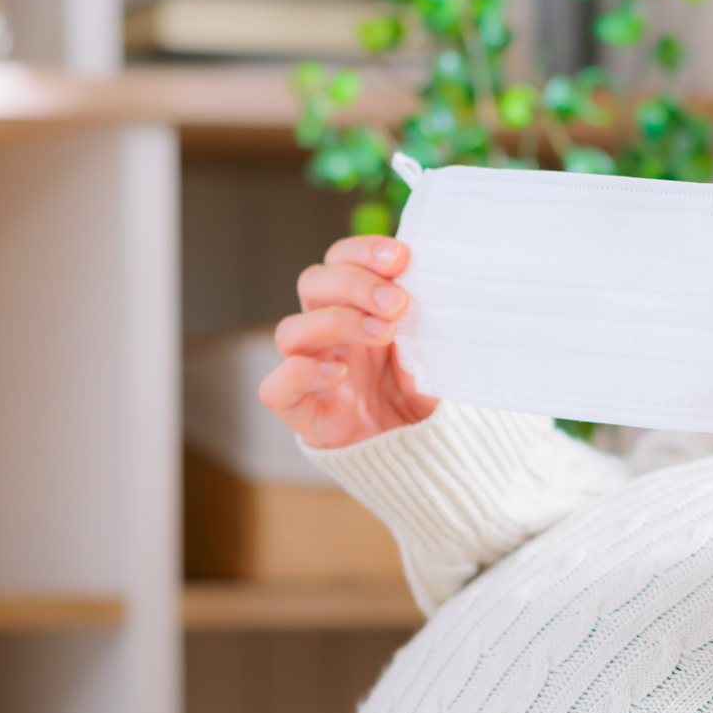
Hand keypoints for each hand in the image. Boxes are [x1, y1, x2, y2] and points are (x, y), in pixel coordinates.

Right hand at [258, 235, 438, 448]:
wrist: (424, 461)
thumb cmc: (425, 401)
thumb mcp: (435, 355)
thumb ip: (426, 326)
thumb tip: (428, 289)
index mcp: (358, 311)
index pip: (341, 262)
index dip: (362, 251)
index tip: (400, 256)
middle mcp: (329, 337)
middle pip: (311, 284)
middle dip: (354, 283)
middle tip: (397, 302)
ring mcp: (312, 375)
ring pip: (289, 330)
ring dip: (336, 322)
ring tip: (384, 333)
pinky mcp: (305, 417)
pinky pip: (276, 389)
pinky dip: (301, 374)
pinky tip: (341, 374)